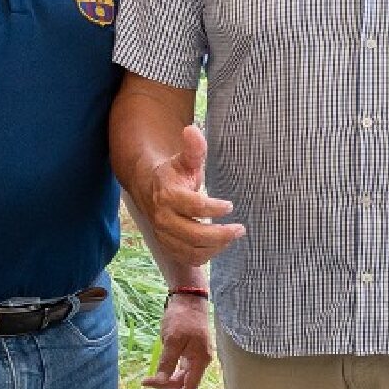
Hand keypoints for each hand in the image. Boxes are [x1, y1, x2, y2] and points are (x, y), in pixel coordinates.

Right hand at [137, 123, 244, 268]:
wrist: (149, 189)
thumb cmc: (173, 174)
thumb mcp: (184, 159)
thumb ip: (193, 148)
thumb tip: (192, 130)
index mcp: (167, 195)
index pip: (194, 207)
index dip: (214, 208)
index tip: (230, 205)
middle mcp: (163, 218)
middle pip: (194, 235)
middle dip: (221, 234)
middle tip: (240, 229)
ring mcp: (164, 235)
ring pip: (193, 251)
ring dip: (217, 246)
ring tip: (232, 235)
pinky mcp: (168, 247)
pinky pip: (189, 258)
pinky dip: (207, 255)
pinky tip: (219, 244)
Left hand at [144, 294, 214, 388]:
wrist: (188, 299)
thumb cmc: (182, 318)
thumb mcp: (171, 341)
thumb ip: (167, 363)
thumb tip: (161, 383)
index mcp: (200, 360)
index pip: (190, 386)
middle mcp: (200, 360)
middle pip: (185, 383)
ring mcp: (195, 355)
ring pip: (182, 376)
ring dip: (167, 384)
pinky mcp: (190, 349)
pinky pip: (180, 367)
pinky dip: (170, 373)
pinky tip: (160, 377)